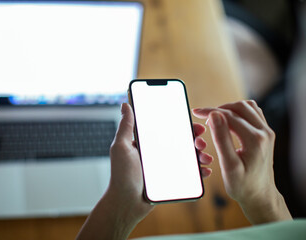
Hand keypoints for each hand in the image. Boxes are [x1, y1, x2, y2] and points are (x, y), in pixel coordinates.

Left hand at [77, 103, 212, 238]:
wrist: (126, 204)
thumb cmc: (121, 176)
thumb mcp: (121, 147)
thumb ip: (126, 126)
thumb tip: (125, 104)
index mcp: (147, 143)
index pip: (167, 130)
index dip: (182, 125)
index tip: (194, 124)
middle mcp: (157, 153)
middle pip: (180, 142)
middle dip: (195, 139)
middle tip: (201, 141)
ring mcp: (165, 167)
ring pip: (187, 157)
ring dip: (200, 154)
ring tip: (205, 157)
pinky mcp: (170, 180)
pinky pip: (188, 174)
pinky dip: (198, 171)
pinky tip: (204, 170)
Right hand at [193, 100, 291, 223]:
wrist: (260, 196)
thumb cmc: (243, 185)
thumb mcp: (228, 165)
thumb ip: (221, 139)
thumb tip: (214, 115)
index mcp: (255, 140)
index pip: (229, 116)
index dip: (210, 112)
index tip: (196, 112)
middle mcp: (264, 133)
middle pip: (240, 107)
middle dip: (219, 108)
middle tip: (204, 116)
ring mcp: (267, 132)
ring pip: (248, 107)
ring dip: (230, 109)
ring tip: (215, 118)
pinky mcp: (266, 134)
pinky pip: (253, 114)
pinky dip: (238, 113)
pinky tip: (228, 122)